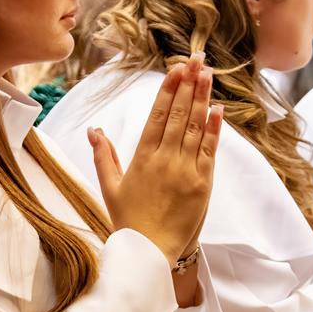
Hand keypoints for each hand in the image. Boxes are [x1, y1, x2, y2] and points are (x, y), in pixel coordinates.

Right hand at [90, 54, 222, 262]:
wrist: (150, 252)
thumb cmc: (129, 221)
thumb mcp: (109, 187)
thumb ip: (103, 156)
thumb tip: (94, 130)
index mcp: (141, 157)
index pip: (157, 115)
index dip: (168, 89)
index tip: (177, 68)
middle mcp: (164, 159)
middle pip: (178, 114)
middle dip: (188, 84)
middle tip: (197, 59)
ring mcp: (185, 170)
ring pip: (194, 127)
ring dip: (202, 98)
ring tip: (208, 74)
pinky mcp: (203, 184)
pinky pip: (209, 150)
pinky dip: (214, 128)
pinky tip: (218, 109)